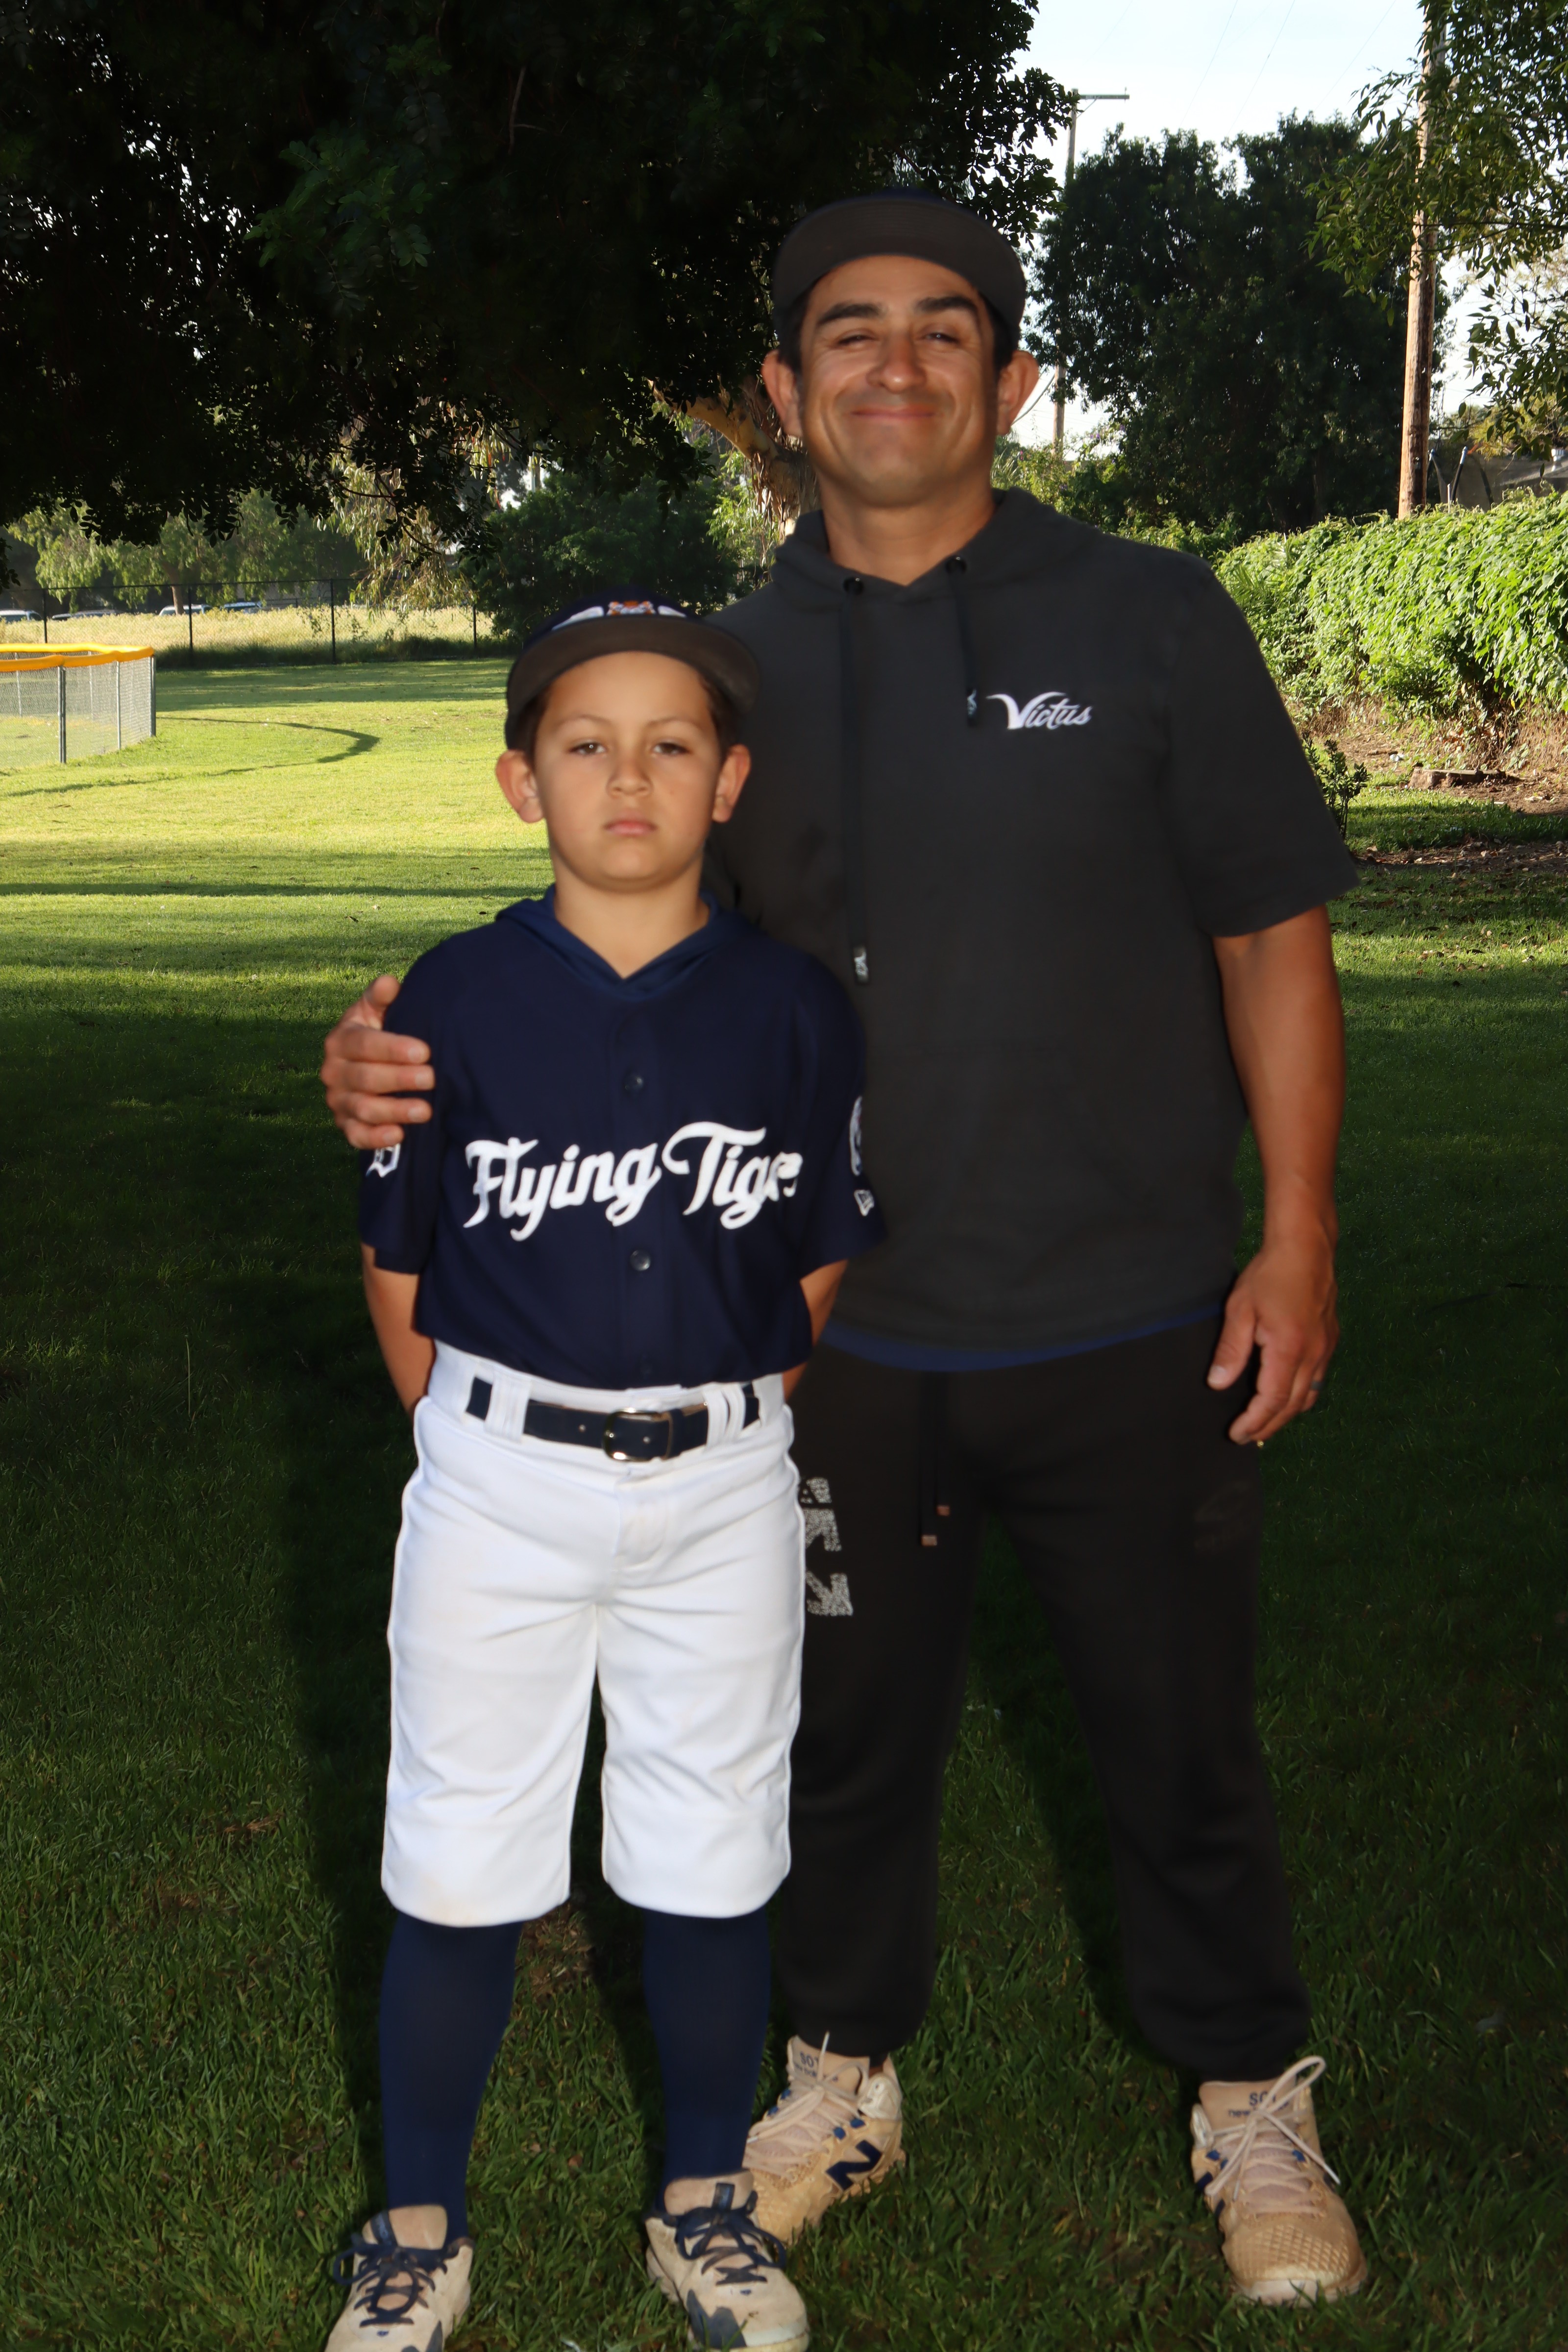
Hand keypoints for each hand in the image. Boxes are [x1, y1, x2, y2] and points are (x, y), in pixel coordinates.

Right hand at [320, 975, 434, 1148]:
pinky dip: (376, 1138)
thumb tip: (389, 983)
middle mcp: (333, 1072)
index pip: (363, 1044)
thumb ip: (380, 997)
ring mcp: (337, 1101)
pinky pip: (356, 1136)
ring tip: (426, 1110)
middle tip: (432, 1079)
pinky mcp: (345, 1125)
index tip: (424, 1051)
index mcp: (340, 1040)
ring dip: (394, 1110)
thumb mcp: (377, 1011)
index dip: (392, 1048)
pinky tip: (400, 1135)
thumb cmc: (381, 1033)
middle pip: (364, 1078)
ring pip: (363, 1108)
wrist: (371, 1064)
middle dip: (400, 1079)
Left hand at [1207, 1231, 1337, 1443]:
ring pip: (1309, 1396)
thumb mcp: (1240, 1310)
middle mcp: (1314, 1355)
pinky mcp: (1330, 1340)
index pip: (1272, 1401)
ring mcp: (1326, 1349)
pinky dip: (1301, 1396)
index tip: (1237, 1434)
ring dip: (1287, 1414)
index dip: (1254, 1421)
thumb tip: (1218, 1383)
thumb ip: (1230, 1351)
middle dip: (1269, 1425)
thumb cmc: (1270, 1275)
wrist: (1305, 1248)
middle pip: (1293, 1406)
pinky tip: (1286, 1396)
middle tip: (1247, 1436)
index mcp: (1289, 1350)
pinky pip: (1317, 1380)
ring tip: (1265, 1424)